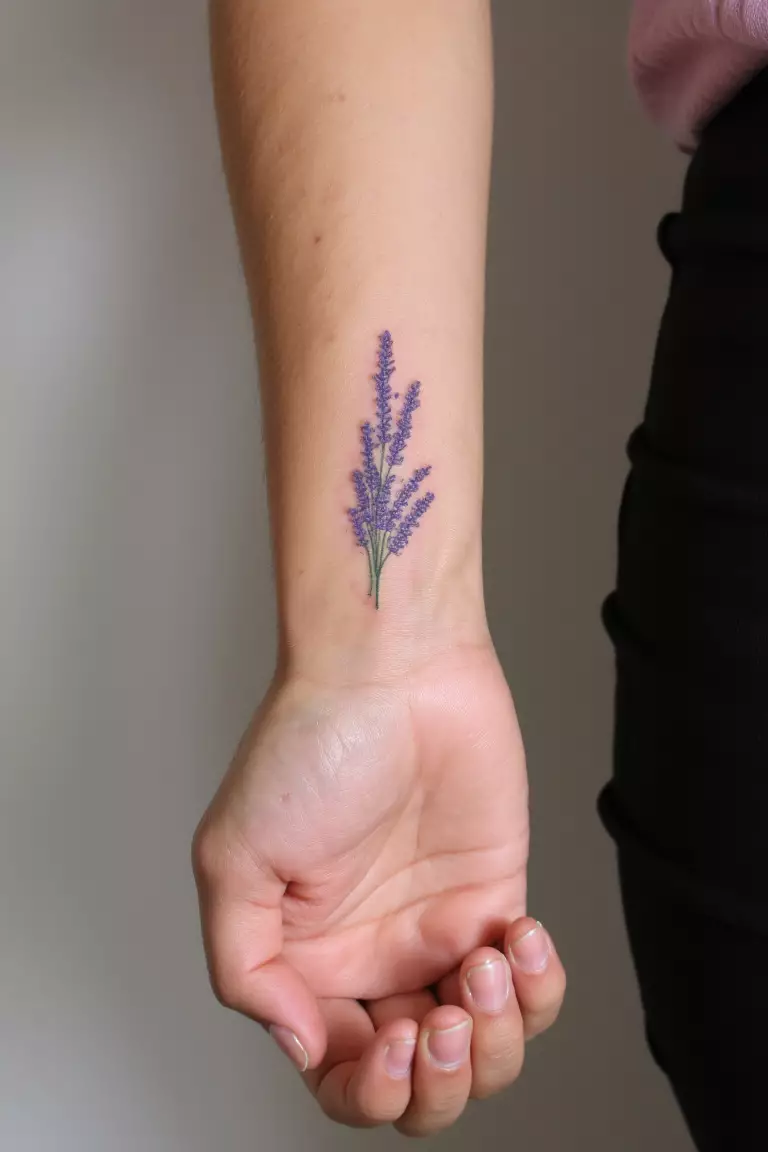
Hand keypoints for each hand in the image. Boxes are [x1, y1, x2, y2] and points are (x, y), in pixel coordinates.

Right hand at [192, 642, 564, 1134]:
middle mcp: (373, 957)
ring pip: (482, 1056)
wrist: (394, 672)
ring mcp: (437, 932)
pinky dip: (538, 991)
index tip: (389, 1039)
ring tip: (485, 962)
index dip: (370, 1090)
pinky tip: (520, 938)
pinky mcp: (495, 900)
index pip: (340, 1076)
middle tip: (443, 1020)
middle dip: (438, 1085)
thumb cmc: (308, 746)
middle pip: (417, 1089)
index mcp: (307, 962)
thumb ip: (246, 969)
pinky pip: (531, 990)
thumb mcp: (234, 859)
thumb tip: (302, 1045)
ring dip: (494, 1042)